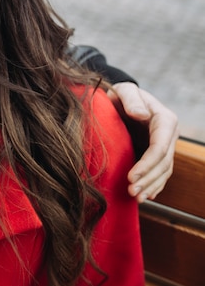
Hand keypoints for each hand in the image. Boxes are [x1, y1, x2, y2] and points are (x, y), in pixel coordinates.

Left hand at [108, 82, 177, 202]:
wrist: (120, 98)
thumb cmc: (121, 93)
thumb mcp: (124, 90)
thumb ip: (131, 100)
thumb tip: (141, 114)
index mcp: (165, 120)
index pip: (159, 148)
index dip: (147, 165)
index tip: (130, 177)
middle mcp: (168, 135)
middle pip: (163, 163)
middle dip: (148, 179)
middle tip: (131, 192)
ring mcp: (164, 145)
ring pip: (163, 171)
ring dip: (151, 186)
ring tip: (136, 198)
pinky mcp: (156, 153)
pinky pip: (159, 172)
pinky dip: (154, 185)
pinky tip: (146, 195)